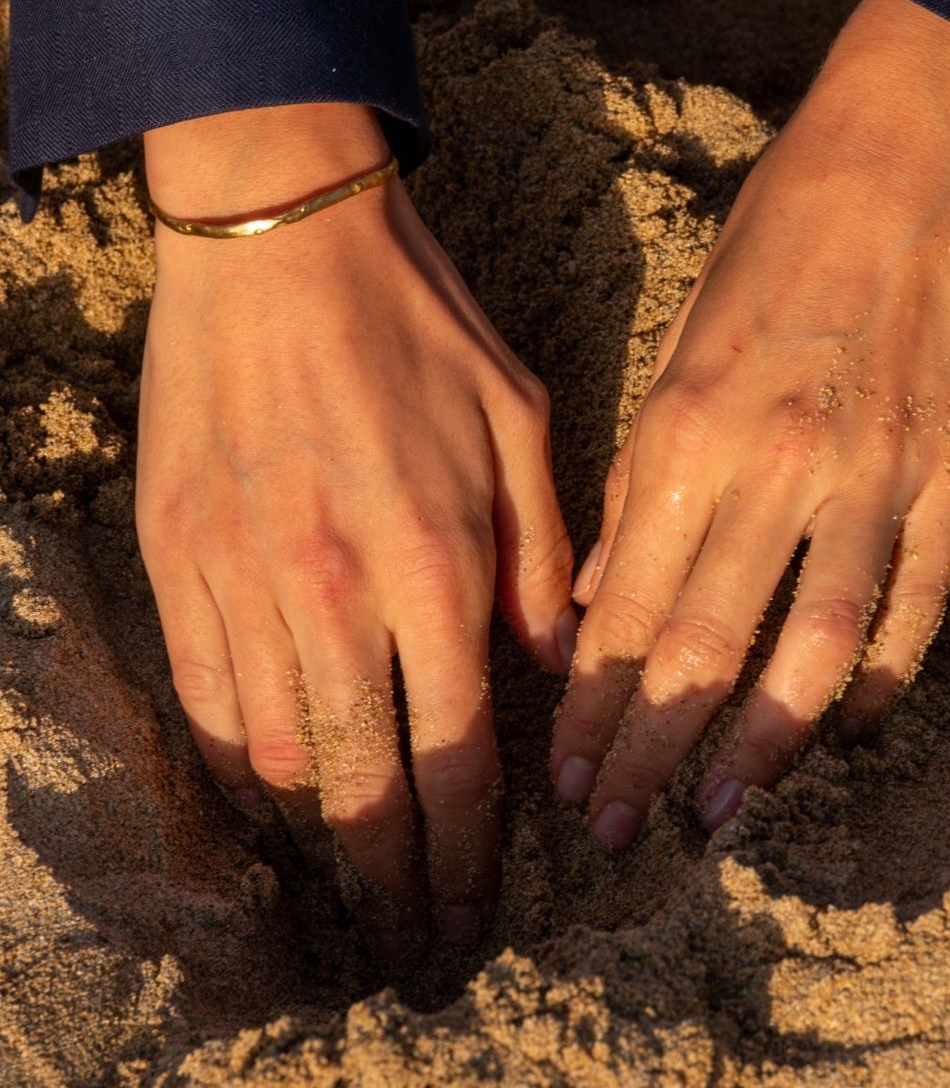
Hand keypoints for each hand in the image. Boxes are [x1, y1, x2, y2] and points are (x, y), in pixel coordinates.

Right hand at [137, 104, 574, 954]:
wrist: (277, 237)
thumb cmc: (414, 321)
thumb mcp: (518, 419)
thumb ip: (543, 555)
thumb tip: (548, 663)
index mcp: (432, 555)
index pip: (457, 749)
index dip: (472, 849)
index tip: (480, 910)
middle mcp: (329, 587)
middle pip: (361, 782)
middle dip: (395, 880)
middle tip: (416, 940)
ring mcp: (237, 575)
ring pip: (277, 755)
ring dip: (320, 831)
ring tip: (356, 868)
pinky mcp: (174, 554)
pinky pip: (203, 694)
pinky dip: (242, 763)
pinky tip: (274, 786)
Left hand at [550, 0, 949, 847]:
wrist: (907, 159)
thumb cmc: (775, 243)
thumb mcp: (680, 347)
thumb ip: (645, 478)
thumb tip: (608, 588)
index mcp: (690, 430)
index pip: (627, 605)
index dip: (592, 700)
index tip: (564, 769)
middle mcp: (777, 466)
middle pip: (701, 646)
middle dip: (648, 748)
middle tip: (611, 830)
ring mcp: (874, 475)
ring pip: (811, 649)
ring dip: (757, 746)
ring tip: (710, 812)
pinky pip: (913, 608)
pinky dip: (874, 683)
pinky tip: (836, 734)